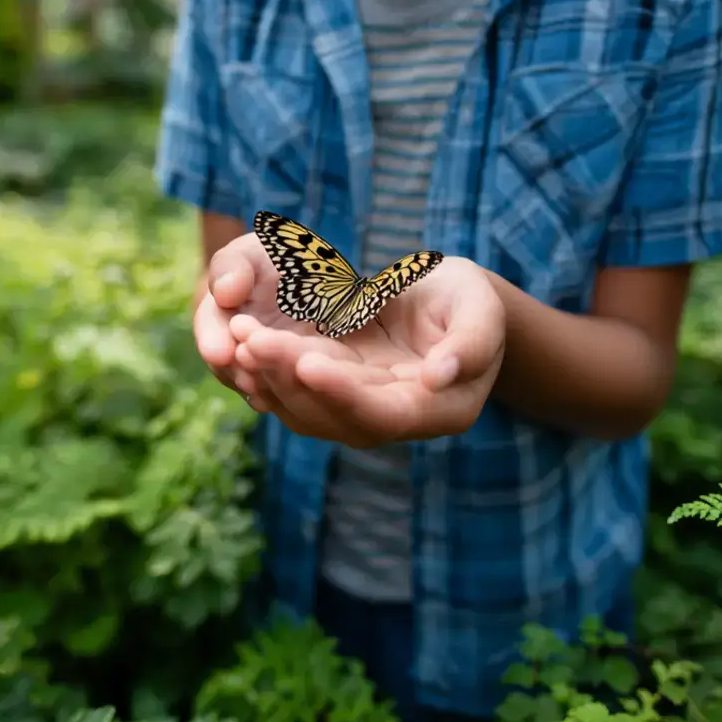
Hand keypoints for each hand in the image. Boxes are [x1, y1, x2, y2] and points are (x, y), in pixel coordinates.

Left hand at [194, 232, 505, 447]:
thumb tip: (439, 377)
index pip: (385, 414)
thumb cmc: (468, 299)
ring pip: (306, 408)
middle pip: (334, 414)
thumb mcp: (481, 308)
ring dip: (270, 375)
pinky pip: (294, 395)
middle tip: (251, 338)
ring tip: (239, 336)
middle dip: (290, 376)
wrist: (445, 300)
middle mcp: (397, 423)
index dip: (343, 393)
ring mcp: (362, 413)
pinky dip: (267, 372)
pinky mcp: (334, 396)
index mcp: (442, 410)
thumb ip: (471, 343)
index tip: (306, 361)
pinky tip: (241, 342)